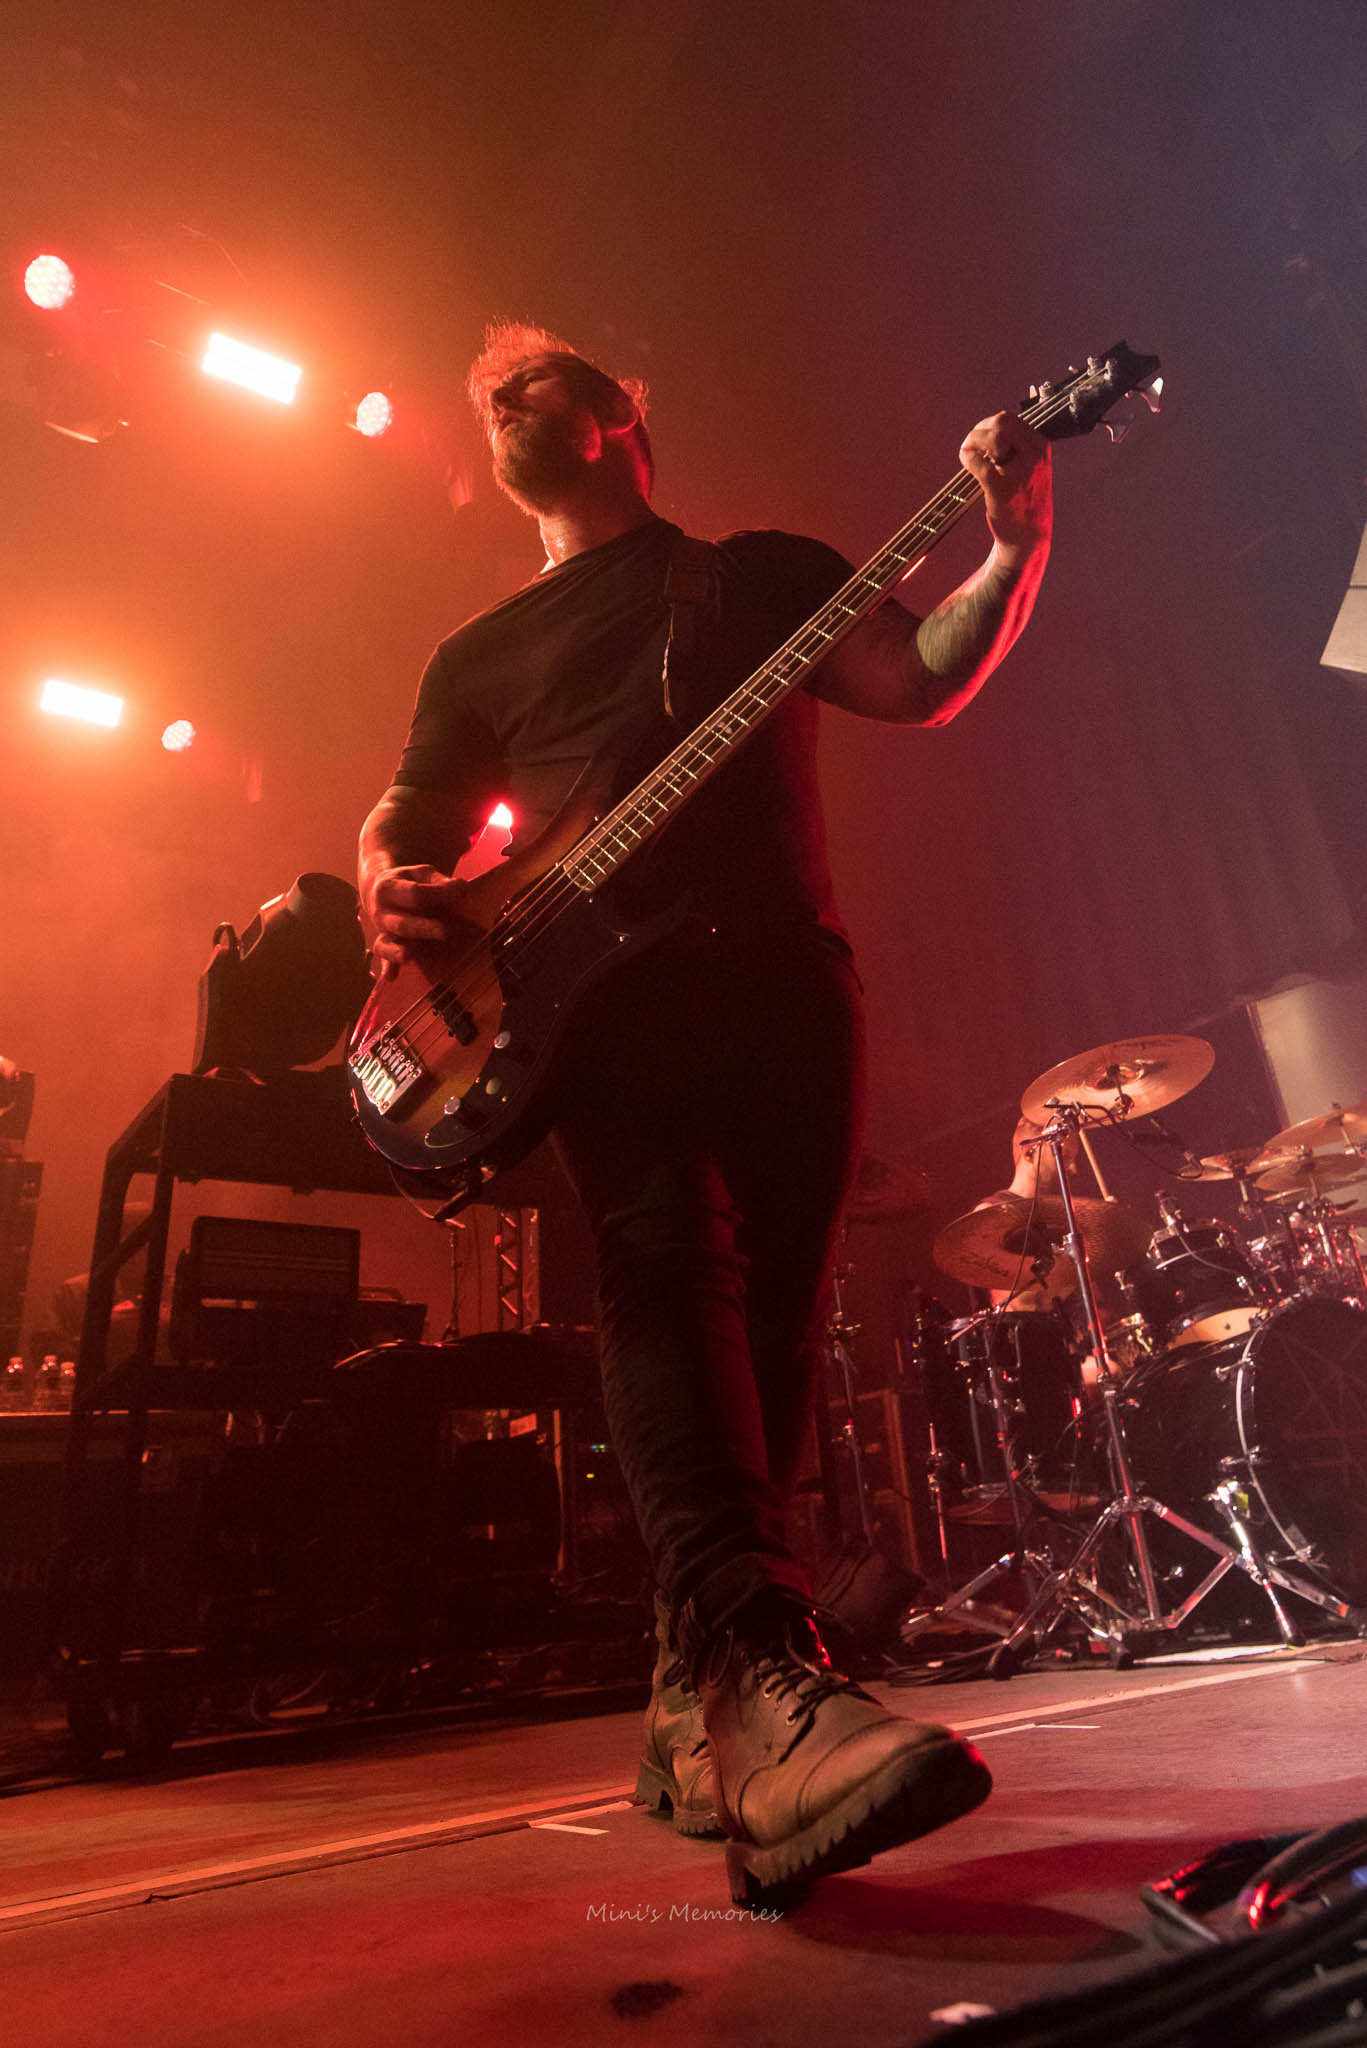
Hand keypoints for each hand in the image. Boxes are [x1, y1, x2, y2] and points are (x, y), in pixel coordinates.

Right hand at [366, 863, 471, 978]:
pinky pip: (385, 960)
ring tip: (409, 957)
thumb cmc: (411, 882)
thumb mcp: (424, 875)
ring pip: (385, 945)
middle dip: (423, 928)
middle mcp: (381, 913)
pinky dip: (387, 969)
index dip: (439, 894)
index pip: (415, 894)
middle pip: (401, 923)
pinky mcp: (386, 948)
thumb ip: (441, 882)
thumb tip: (461, 889)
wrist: (383, 891)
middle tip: (444, 932)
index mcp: (389, 888)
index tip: (461, 892)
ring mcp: (382, 933)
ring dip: (398, 952)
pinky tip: (391, 977)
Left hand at [959, 410, 1051, 567]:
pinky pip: (979, 463)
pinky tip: (967, 464)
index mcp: (1041, 447)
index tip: (982, 438)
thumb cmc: (1024, 500)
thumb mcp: (1031, 466)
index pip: (1011, 419)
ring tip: (970, 456)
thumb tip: (990, 426)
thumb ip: (1016, 445)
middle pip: (1001, 422)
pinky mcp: (1002, 488)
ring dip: (973, 442)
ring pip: (992, 438)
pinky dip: (968, 459)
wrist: (1028, 537)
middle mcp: (1034, 456)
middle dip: (980, 432)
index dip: (989, 425)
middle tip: (972, 447)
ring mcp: (1019, 472)